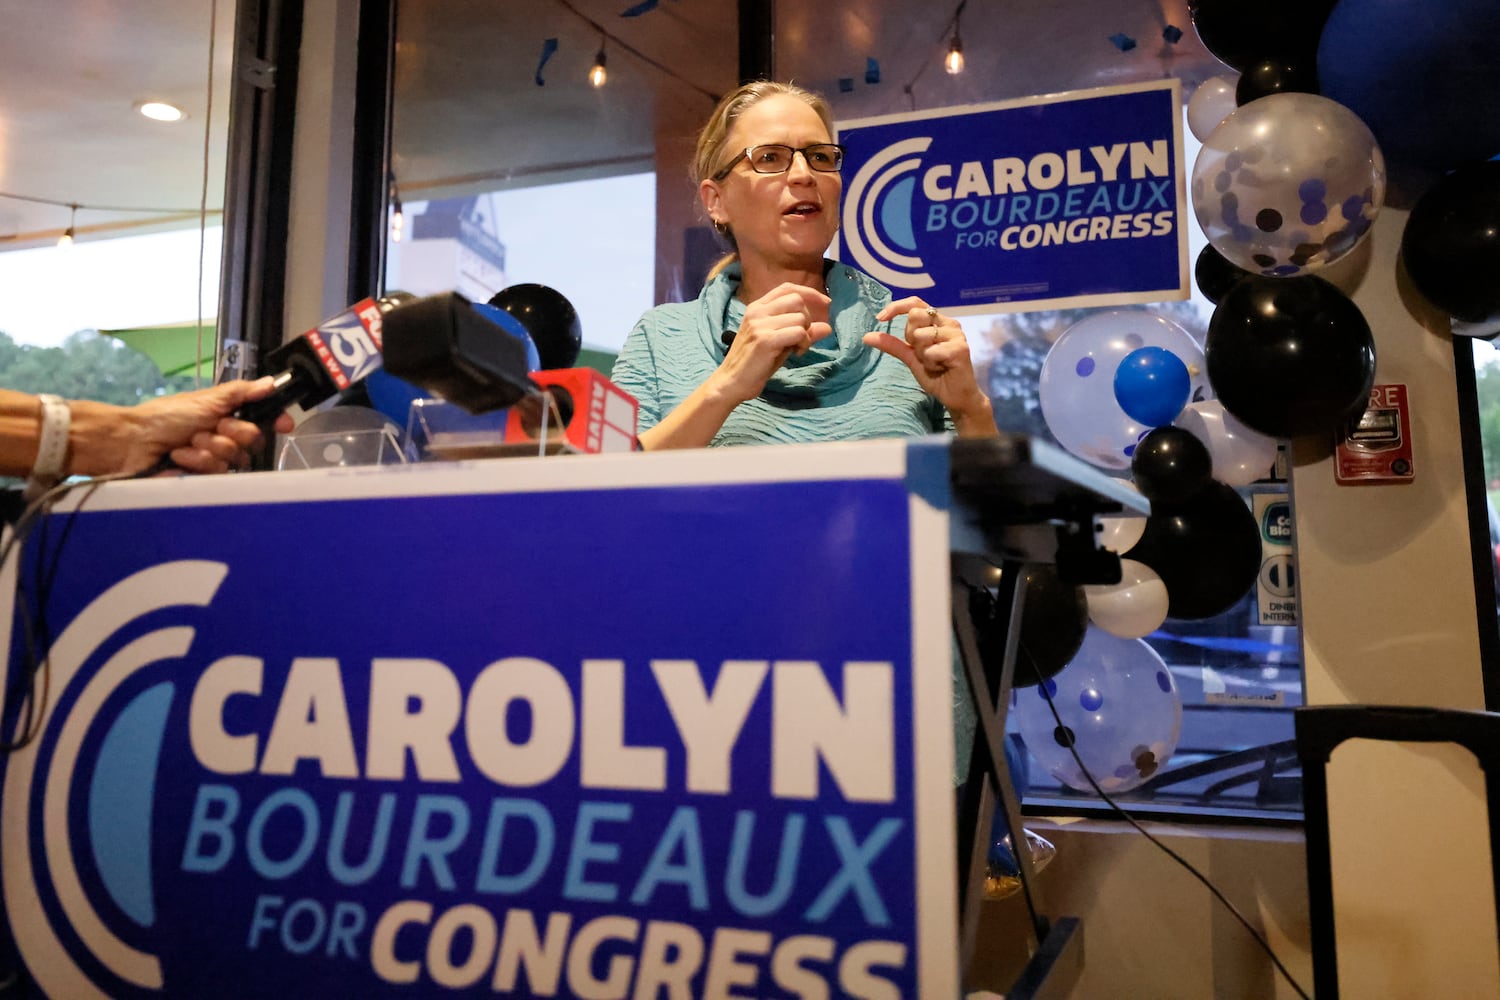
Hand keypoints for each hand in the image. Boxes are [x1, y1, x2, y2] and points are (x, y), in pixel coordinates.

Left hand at [119, 378, 295, 475]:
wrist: (134, 442)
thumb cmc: (167, 416)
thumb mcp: (206, 399)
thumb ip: (241, 392)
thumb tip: (272, 383)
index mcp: (227, 414)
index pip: (263, 418)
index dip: (275, 421)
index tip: (284, 425)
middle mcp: (225, 436)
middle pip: (253, 440)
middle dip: (231, 432)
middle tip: (210, 427)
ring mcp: (215, 458)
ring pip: (235, 458)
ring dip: (210, 448)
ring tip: (188, 442)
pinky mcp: (205, 477)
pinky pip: (218, 472)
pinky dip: (197, 462)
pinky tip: (180, 457)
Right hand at [711, 282, 832, 403]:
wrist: (732, 382)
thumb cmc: (755, 363)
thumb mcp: (781, 343)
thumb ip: (801, 332)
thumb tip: (828, 327)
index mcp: (757, 307)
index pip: (787, 288)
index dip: (810, 293)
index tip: (826, 304)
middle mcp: (757, 311)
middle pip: (797, 300)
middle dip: (808, 318)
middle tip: (802, 338)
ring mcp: (760, 324)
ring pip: (800, 317)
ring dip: (806, 335)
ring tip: (797, 349)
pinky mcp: (765, 339)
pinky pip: (798, 332)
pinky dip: (803, 342)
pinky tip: (795, 353)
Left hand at [864, 298, 996, 435]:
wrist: (955, 396)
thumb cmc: (936, 375)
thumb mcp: (910, 358)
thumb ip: (892, 345)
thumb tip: (866, 337)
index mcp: (938, 321)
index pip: (915, 303)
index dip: (896, 307)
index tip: (880, 318)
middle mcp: (948, 323)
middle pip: (915, 315)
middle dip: (910, 337)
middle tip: (922, 354)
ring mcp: (956, 335)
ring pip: (921, 335)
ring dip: (922, 354)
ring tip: (935, 363)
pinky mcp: (960, 348)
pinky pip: (931, 351)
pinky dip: (931, 363)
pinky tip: (942, 367)